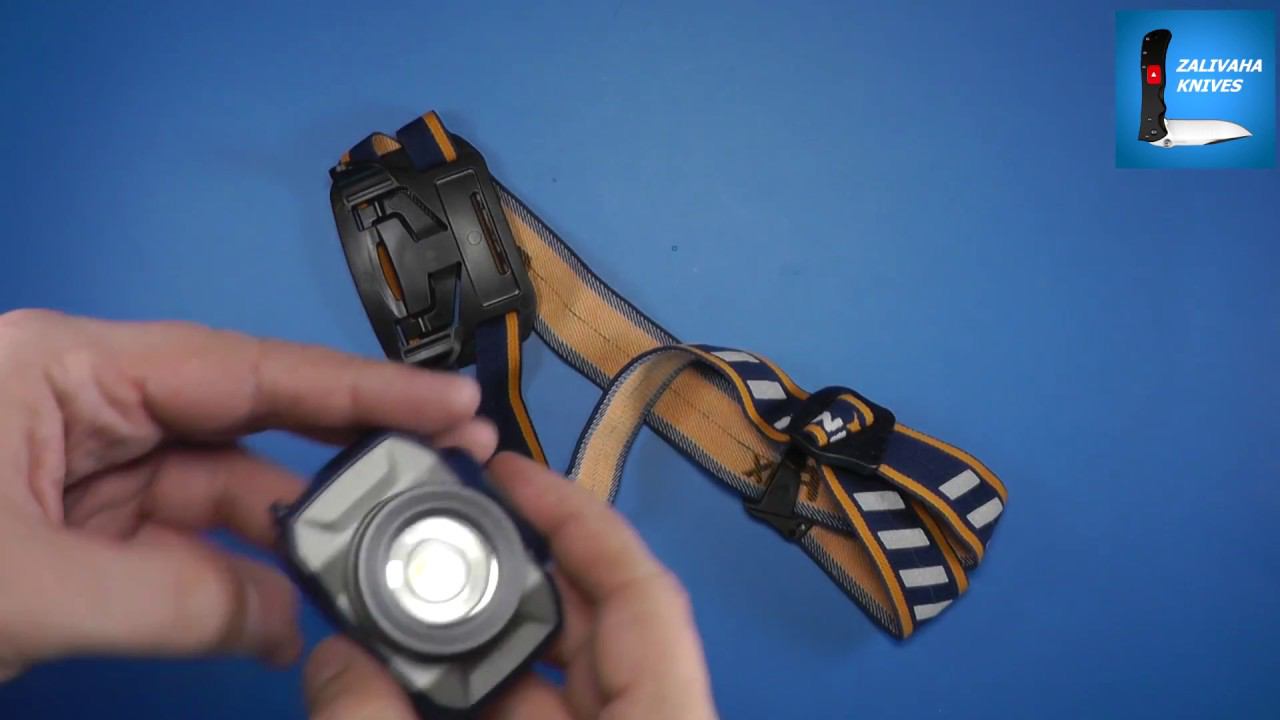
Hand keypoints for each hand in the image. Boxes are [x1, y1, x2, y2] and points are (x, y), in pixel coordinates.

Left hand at [0, 309, 495, 677]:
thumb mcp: (21, 586)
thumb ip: (173, 598)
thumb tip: (286, 618)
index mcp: (62, 368)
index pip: (244, 367)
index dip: (356, 390)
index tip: (443, 405)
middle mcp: (83, 404)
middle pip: (247, 424)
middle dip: (341, 460)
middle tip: (440, 478)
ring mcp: (84, 467)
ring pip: (224, 492)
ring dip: (296, 536)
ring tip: (377, 562)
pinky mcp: (79, 525)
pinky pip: (189, 542)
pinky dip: (244, 577)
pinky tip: (297, 601)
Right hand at [303, 453, 717, 719]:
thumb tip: (333, 659)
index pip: (642, 592)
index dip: (579, 518)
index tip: (512, 473)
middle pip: (594, 621)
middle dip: (514, 566)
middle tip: (443, 523)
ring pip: (553, 675)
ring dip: (483, 636)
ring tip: (411, 595)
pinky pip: (536, 717)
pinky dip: (482, 694)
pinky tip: (419, 680)